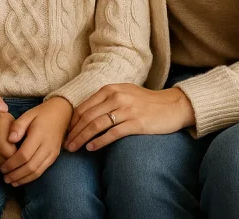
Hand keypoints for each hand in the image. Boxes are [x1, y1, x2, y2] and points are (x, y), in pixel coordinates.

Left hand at [0, 97, 72, 186]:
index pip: (24, 155)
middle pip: (30, 166)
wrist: (62, 113)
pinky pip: (43, 170)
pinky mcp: (55, 156)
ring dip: (24, 179)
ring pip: (37, 171)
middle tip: (5, 178)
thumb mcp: (28, 114)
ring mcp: (53, 152)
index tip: (2, 168)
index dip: (12, 163)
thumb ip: (18, 126)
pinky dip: (32, 177)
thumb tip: (10, 140)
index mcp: (39, 135)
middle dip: (16, 175)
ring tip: (12, 182)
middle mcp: (47, 146)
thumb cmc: (41, 113)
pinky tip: (23, 179)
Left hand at [64, 83, 194, 151]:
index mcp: (111, 89)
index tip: (66, 133)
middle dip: (74, 132)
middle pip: (87, 117)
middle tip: (66, 145)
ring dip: (82, 138)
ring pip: (96, 125)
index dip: (72, 121)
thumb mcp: (124, 93)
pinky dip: (99, 142)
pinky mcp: (136, 123)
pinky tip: (91, 149)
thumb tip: (85, 113)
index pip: (84, 106)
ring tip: (74, 148)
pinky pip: (112, 134)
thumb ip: (106, 99)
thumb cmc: (146, 101)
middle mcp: (116, 97)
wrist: (172, 105)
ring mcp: (126, 109)